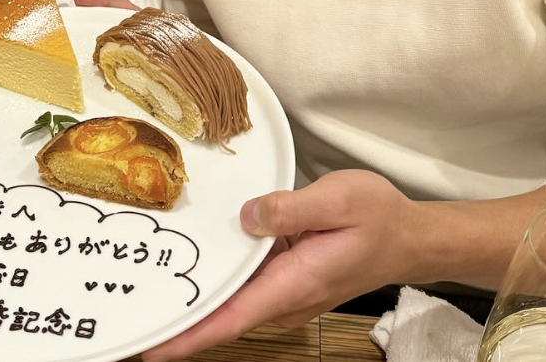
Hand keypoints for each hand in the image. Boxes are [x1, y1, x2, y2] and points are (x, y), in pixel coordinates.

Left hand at [143, 170, 415, 360]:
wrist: (411, 237)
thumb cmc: (379, 218)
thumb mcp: (337, 198)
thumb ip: (289, 208)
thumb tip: (246, 217)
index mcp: (294, 283)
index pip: (232, 318)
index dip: (191, 335)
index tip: (153, 348)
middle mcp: (287, 296)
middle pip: (224, 316)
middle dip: (181, 320)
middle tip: (134, 314)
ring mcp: (288, 289)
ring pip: (234, 300)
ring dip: (198, 299)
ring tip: (151, 290)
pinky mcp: (289, 276)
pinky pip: (248, 283)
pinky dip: (221, 281)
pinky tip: (197, 264)